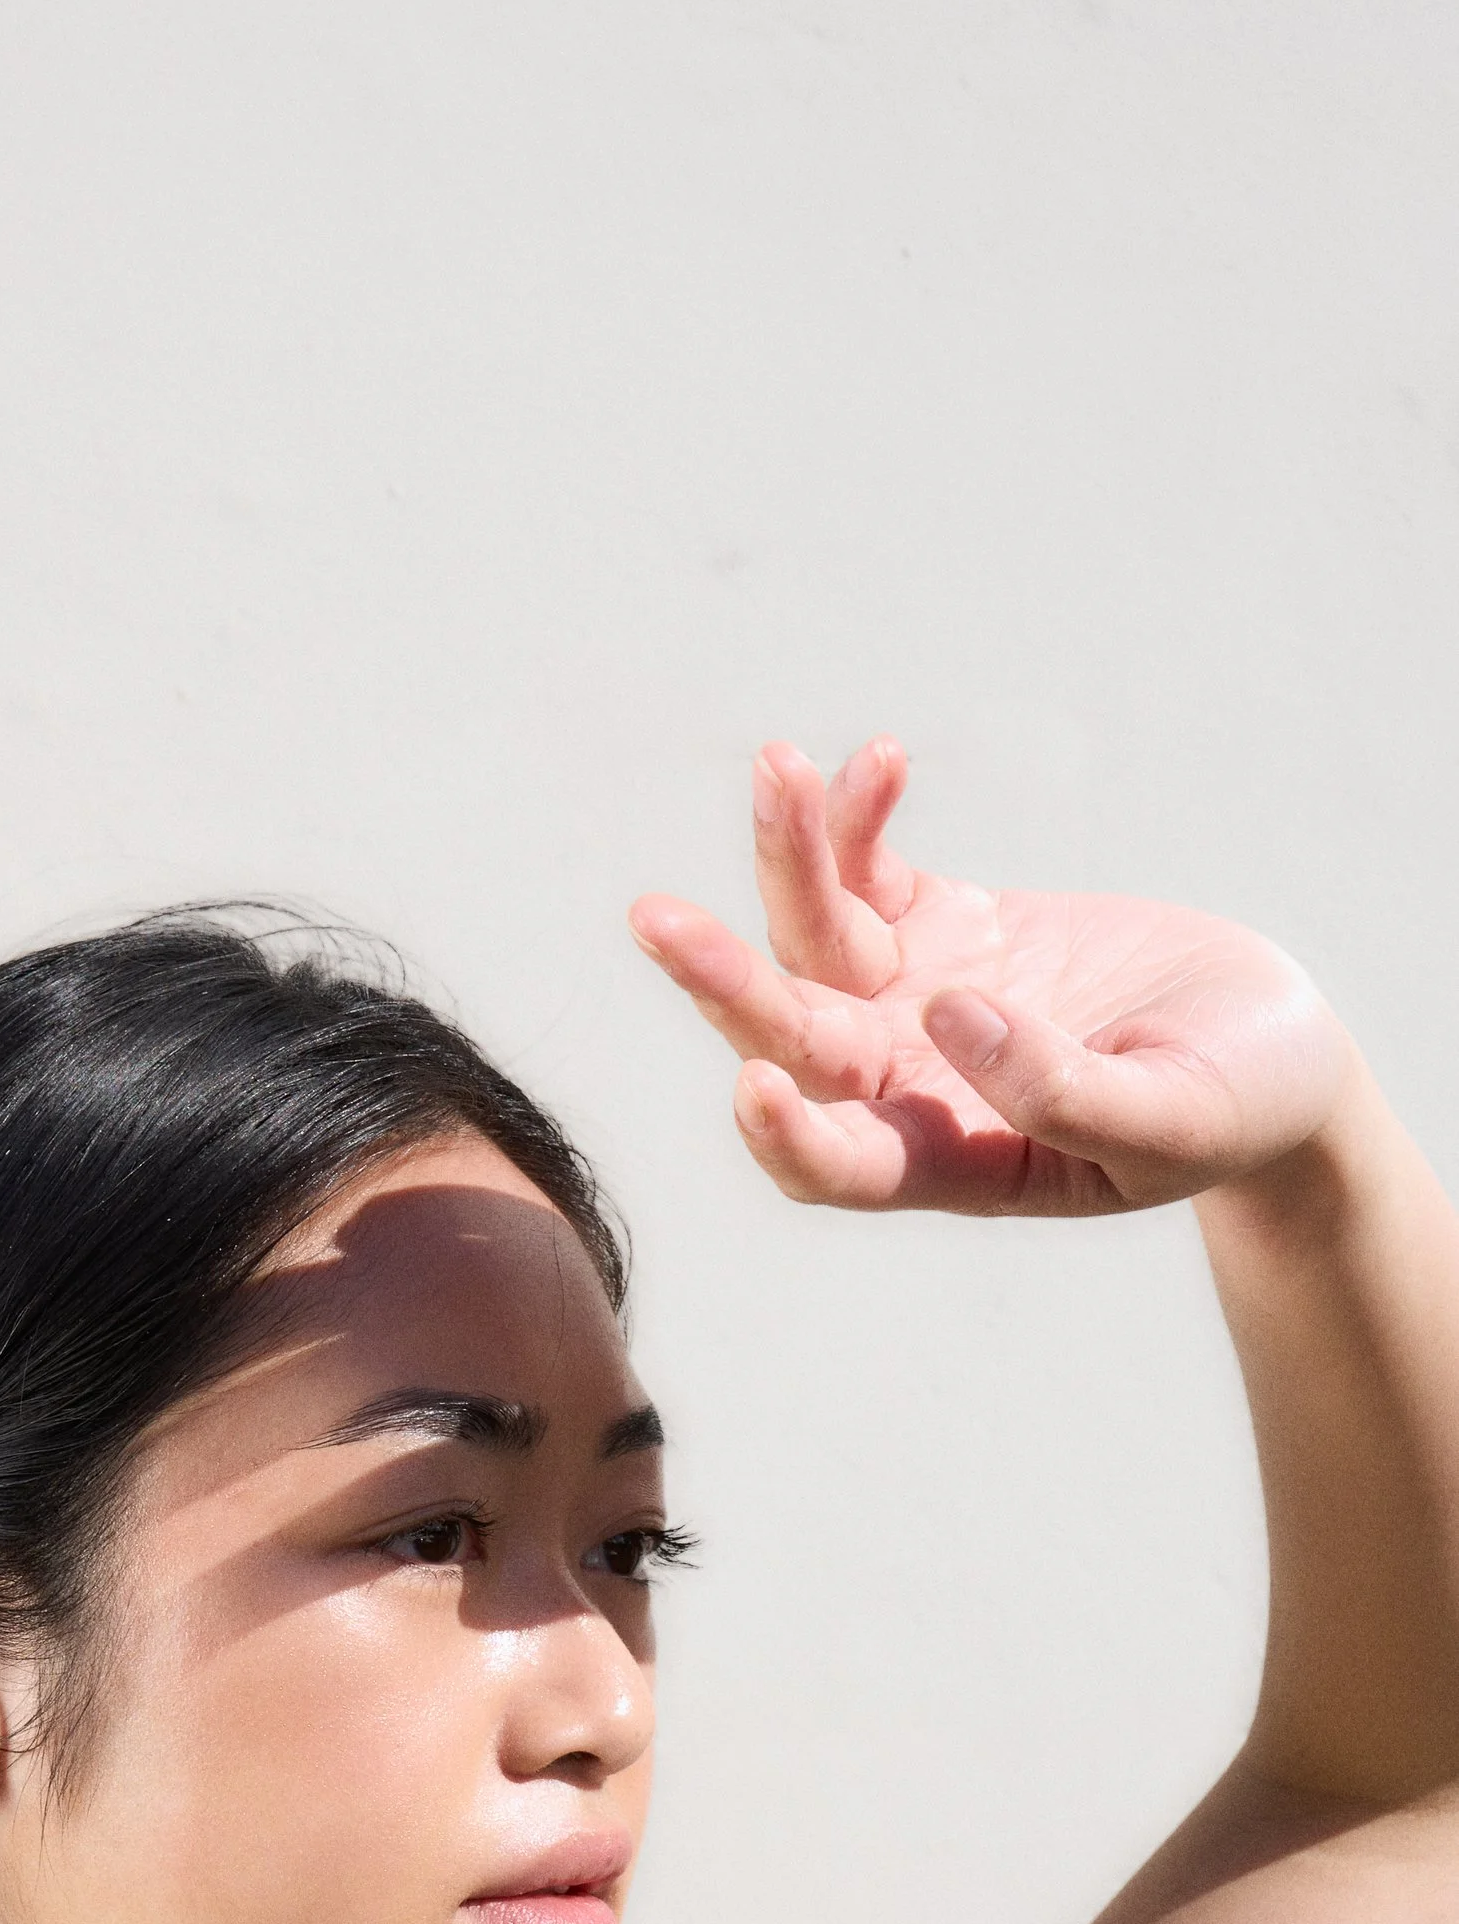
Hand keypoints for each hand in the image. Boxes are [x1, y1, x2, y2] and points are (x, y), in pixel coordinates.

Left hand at [630, 738, 1361, 1215]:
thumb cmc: (1232, 1111)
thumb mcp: (1171, 1122)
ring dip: (788, 857)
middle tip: (656, 920)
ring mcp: (913, 1003)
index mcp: (952, 1161)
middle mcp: (906, 1086)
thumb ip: (1063, 1092)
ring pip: (813, 937)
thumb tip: (952, 1018)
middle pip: (792, 1038)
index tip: (750, 1084)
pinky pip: (869, 873)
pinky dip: (860, 819)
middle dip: (726, 981)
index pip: (840, 1165)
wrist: (1268, 1045)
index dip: (788, 1138)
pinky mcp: (942, 926)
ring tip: (776, 766)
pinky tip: (878, 758)